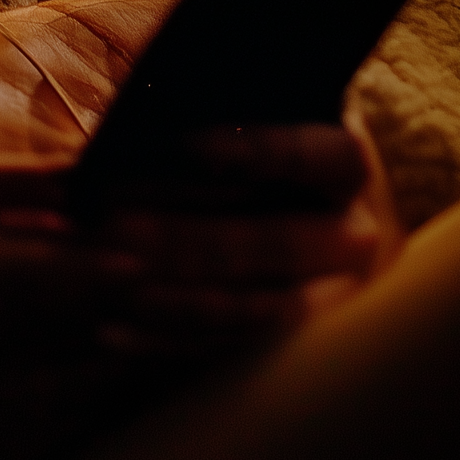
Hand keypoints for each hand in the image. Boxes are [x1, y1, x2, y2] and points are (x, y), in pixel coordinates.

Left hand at [89, 116, 401, 369]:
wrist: (298, 204)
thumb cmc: (253, 132)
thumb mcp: (252, 110)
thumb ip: (216, 109)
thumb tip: (146, 109)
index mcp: (344, 163)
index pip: (314, 154)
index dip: (258, 150)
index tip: (189, 145)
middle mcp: (351, 235)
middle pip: (279, 242)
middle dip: (191, 238)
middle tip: (112, 225)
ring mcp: (329, 298)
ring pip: (257, 308)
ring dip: (176, 298)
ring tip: (108, 277)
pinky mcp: (289, 345)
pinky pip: (232, 350)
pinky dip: (168, 341)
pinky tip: (110, 329)